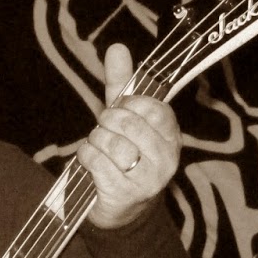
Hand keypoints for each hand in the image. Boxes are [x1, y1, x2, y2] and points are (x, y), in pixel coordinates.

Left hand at [77, 43, 181, 229]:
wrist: (122, 209)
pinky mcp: (126, 193)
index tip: (119, 114)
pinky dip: (85, 158)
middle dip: (105, 124)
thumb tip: (117, 47)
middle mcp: (167, 157)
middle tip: (105, 134)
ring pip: (109, 142)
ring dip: (94, 143)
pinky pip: (94, 161)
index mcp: (171, 135)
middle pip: (125, 122)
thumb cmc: (123, 157)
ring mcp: (149, 178)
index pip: (149, 106)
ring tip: (99, 151)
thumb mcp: (124, 118)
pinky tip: (91, 165)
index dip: (126, 106)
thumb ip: (121, 84)